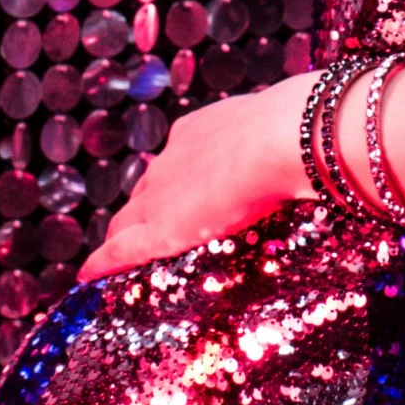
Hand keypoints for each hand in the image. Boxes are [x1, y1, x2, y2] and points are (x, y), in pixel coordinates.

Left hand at [76, 73, 313, 281]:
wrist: (281, 139)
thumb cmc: (294, 131)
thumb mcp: (281, 129)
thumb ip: (282, 142)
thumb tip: (314, 141)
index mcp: (196, 132)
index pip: (173, 164)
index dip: (170, 185)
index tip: (177, 196)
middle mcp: (170, 159)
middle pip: (143, 192)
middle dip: (140, 211)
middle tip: (139, 233)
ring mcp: (161, 194)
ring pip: (128, 218)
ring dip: (123, 236)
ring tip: (115, 255)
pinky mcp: (161, 229)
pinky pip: (122, 249)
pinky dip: (103, 262)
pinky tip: (89, 275)